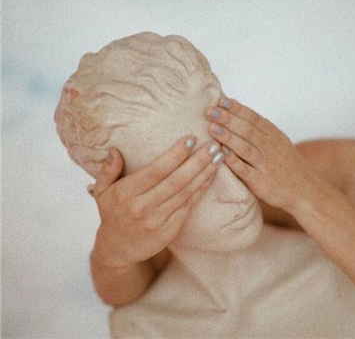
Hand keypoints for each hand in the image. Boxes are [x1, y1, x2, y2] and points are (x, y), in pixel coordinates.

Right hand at [88, 137, 223, 267]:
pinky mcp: (170, 230)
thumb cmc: (113, 213)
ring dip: (204, 174)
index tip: (191, 138)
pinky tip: (210, 176)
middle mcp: (142, 207)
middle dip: (197, 162)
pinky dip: (201, 190)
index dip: (175, 155)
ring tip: (219, 157)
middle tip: (213, 146)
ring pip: (186, 193)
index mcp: (126, 193)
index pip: (155, 171)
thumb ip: (108, 170)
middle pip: (176, 181)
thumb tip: (115, 150)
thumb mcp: (102, 192)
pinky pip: (189, 206)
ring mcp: (158, 221)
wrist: (117, 249)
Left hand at [205, 98, 328, 212]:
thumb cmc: (286, 164)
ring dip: (228, 137)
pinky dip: (234, 162)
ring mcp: (265, 165)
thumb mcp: (278, 141)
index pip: (253, 118)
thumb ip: (258, 129)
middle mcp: (269, 147)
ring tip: (212, 128)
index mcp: (272, 135)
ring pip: (245, 148)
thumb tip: (233, 113)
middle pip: (247, 130)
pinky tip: (221, 154)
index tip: (221, 100)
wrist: (306, 189)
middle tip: (210, 111)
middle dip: (228, 119)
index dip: (236, 109)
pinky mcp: (261, 182)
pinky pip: (245, 171)